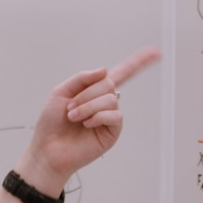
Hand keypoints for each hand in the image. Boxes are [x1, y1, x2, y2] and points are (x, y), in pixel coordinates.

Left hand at [16, 45, 160, 194]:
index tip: (155, 52)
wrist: (47, 149)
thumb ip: (82, 78)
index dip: (138, 62)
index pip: (120, 73)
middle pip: (108, 84)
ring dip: (88, 106)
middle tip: (70, 108)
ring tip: (73, 117)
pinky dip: (98, 116)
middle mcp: (105, 103)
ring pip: (110, 99)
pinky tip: (86, 125)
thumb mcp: (61, 92)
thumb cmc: (51, 123)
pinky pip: (115, 115)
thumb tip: (105, 70)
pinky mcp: (112, 132)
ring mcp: (109, 118)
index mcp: (94, 91)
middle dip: (86, 94)